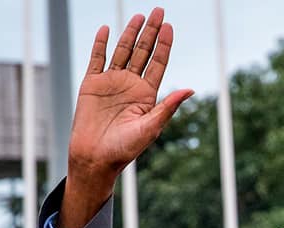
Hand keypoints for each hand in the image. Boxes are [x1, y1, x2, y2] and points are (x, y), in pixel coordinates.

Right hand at [60, 7, 192, 227]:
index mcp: (147, 95)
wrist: (96, 157)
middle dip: (151, 32)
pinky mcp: (91, 84)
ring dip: (130, 33)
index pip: (158, 64)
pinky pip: (96, 59)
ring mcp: (111, 82)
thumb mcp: (151, 126)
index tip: (170, 27)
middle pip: (143, 52)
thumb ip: (168, 106)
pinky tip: (106, 29)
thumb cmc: (126, 148)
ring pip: (122, 51)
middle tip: (159, 11)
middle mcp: (131, 85)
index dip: (164, 45)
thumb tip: (191, 89)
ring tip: (140, 16)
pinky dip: (100, 44)